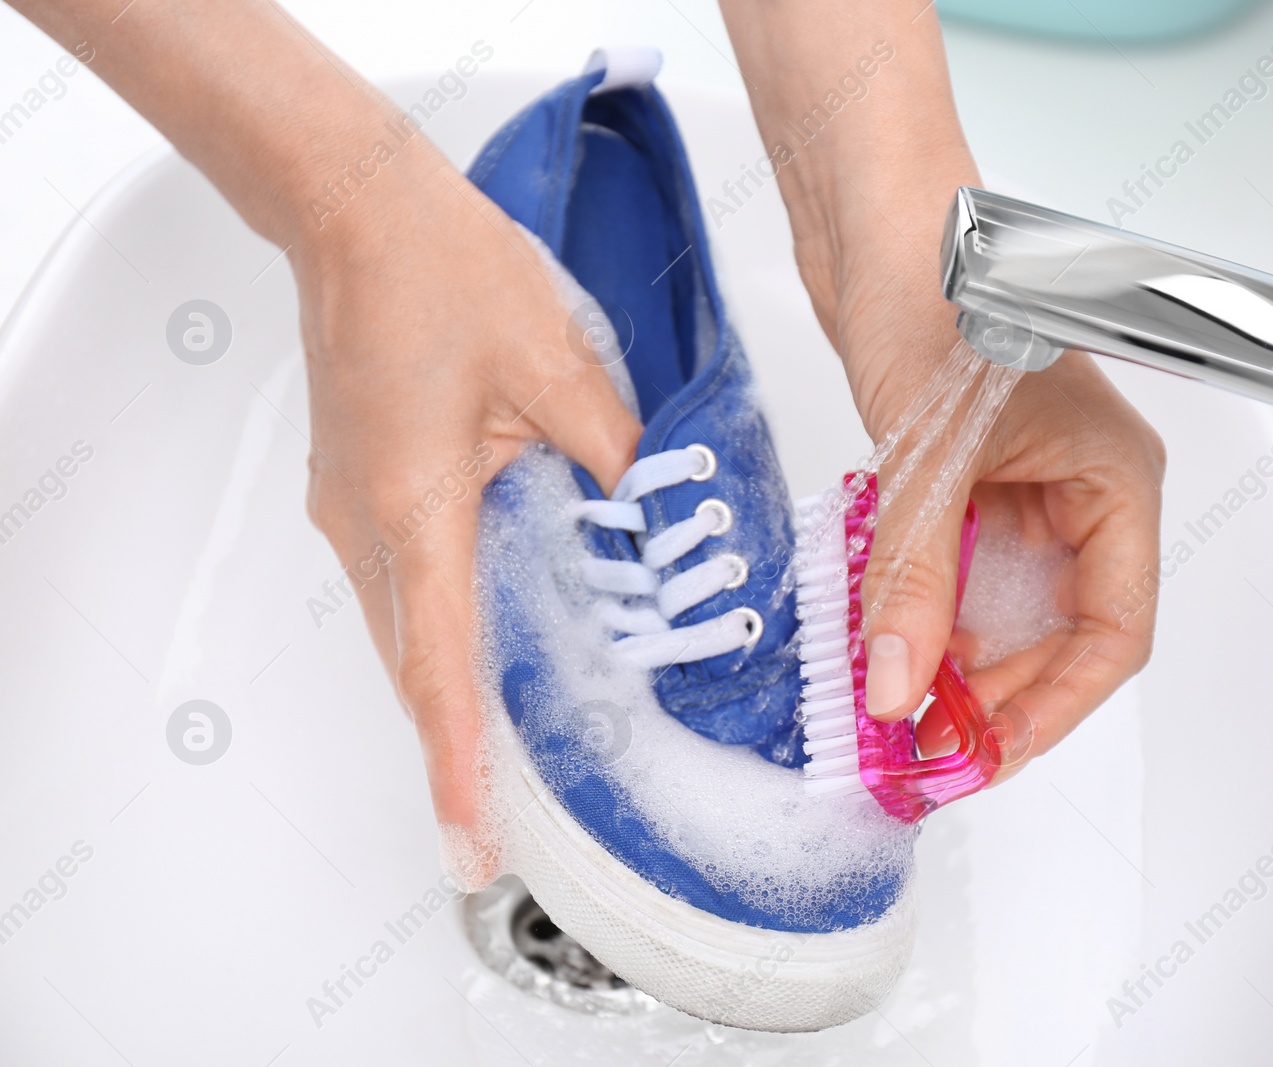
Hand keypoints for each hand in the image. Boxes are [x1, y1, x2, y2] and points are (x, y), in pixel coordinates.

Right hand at [293, 145, 640, 844]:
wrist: (357, 208)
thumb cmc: (443, 268)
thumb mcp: (560, 364)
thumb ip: (615, 457)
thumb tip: (650, 512)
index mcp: (416, 505)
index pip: (442, 665)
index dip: (460, 764)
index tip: (471, 840)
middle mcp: (364, 523)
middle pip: (414, 666)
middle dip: (457, 753)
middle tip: (496, 828)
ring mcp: (349, 509)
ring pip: (402, 632)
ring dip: (447, 696)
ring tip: (500, 761)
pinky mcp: (356, 488)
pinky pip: (399, 587)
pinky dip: (439, 635)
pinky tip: (487, 645)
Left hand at [718, 0, 1164, 781]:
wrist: (875, 223)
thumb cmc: (937, 295)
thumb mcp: (929, 462)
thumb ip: (915, 583)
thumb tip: (896, 688)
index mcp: (1114, 482)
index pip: (1113, 632)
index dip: (1052, 706)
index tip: (987, 752)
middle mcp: (1078, 493)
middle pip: (1056, 633)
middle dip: (992, 692)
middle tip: (924, 742)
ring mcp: (1021, 490)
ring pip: (1002, 609)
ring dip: (950, 657)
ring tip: (893, 697)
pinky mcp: (966, 483)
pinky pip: (955, 571)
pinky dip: (919, 609)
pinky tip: (879, 632)